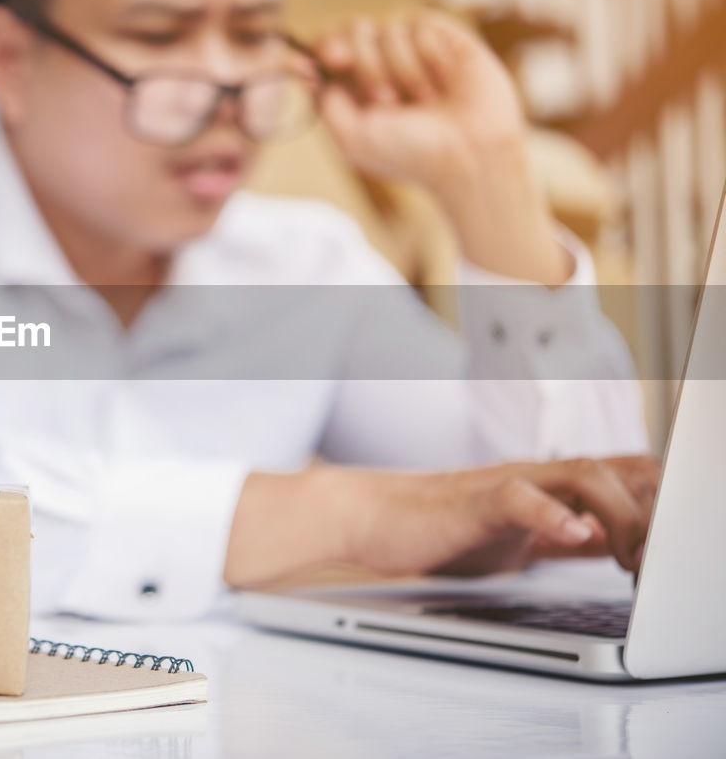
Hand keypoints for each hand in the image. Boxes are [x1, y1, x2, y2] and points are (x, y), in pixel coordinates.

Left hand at [306, 13, 569, 284]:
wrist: (468, 153)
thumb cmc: (410, 153)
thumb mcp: (352, 137)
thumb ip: (325, 103)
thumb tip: (311, 68)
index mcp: (358, 86)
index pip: (330, 44)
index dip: (325, 44)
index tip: (330, 59)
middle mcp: (385, 64)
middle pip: (354, 28)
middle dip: (363, 60)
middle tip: (382, 97)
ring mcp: (416, 49)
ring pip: (387, 26)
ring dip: (399, 69)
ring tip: (422, 100)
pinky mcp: (446, 37)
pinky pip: (419, 24)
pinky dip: (426, 56)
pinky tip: (443, 81)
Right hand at [347, 456, 660, 576]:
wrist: (366, 516)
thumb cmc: (430, 528)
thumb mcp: (512, 540)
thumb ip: (560, 536)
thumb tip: (610, 545)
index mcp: (547, 487)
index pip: (628, 478)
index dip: (660, 511)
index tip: (665, 557)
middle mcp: (534, 477)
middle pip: (623, 469)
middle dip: (653, 512)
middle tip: (652, 562)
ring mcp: (505, 484)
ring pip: (585, 474)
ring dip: (622, 514)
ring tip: (631, 558)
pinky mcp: (474, 500)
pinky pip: (521, 497)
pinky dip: (554, 515)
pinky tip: (573, 533)